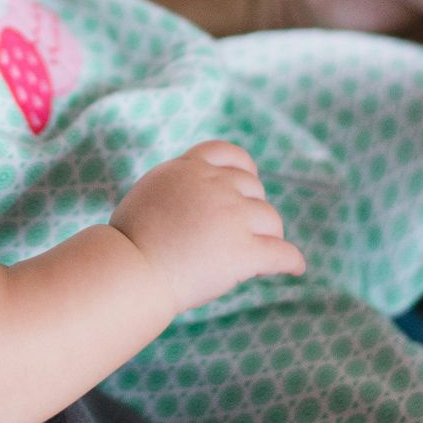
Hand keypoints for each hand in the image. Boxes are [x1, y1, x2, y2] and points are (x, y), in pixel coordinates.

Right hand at [109, 141, 305, 312]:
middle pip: (254, 190)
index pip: (229, 153)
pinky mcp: (244, 250)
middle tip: (243, 233)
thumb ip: (177, 187)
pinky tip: (294, 269)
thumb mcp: (150, 192)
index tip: (246, 184)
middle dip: (252, 209)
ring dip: (268, 236)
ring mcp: (233, 217)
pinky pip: (282, 254)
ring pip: (271, 221)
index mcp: (189, 168)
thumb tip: (192, 198)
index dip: (243, 169)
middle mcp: (215, 185)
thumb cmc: (128, 241)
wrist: (131, 268)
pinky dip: (291, 261)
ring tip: (261, 254)